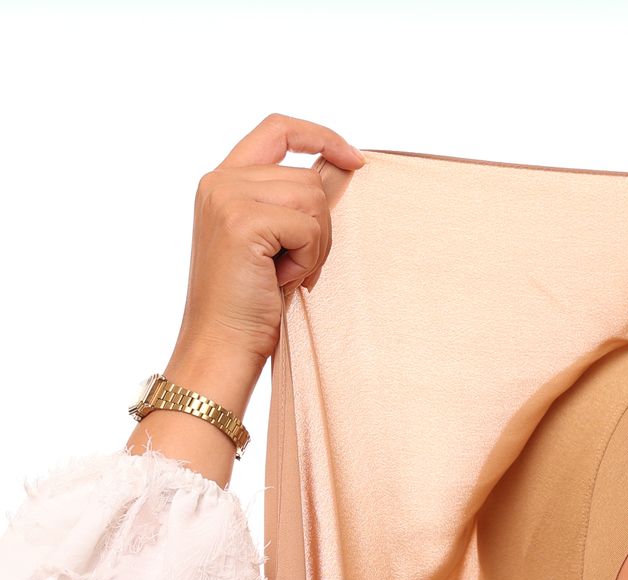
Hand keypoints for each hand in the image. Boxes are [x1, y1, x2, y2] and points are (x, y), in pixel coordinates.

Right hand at [171, 113, 367, 401]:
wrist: (221, 348)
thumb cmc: (250, 308)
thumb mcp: (273, 244)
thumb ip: (291, 204)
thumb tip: (340, 172)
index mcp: (223, 182)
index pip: (276, 130)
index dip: (319, 136)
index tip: (354, 159)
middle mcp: (220, 181)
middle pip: (307, 177)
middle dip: (318, 229)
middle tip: (294, 269)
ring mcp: (227, 197)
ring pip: (312, 200)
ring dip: (313, 247)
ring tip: (283, 276)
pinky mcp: (242, 220)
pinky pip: (308, 228)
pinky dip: (307, 261)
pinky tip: (281, 282)